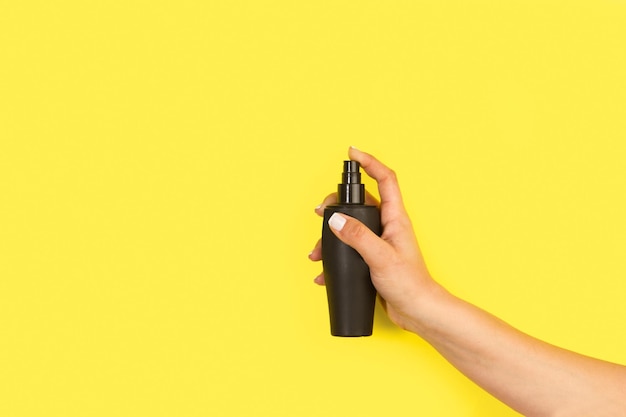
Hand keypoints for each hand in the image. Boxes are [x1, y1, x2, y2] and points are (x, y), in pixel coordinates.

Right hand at [309, 147, 442, 331]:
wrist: (418, 312)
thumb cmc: (410, 284)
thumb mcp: (381, 258)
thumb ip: (358, 237)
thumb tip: (335, 219)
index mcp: (395, 218)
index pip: (385, 179)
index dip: (370, 162)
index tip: (352, 153)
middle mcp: (387, 226)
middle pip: (361, 202)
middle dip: (337, 204)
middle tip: (320, 210)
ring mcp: (380, 242)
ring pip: (351, 226)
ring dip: (331, 235)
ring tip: (316, 249)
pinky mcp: (372, 259)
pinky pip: (349, 249)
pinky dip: (334, 256)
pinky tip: (324, 271)